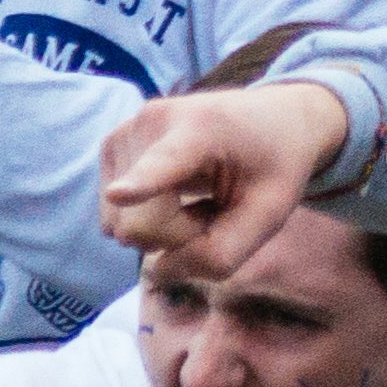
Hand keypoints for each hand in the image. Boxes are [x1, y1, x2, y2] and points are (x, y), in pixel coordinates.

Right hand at [98, 80, 355, 278]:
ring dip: (162, 226)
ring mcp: (125, 132)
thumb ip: (221, 252)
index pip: (164, 163)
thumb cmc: (274, 165)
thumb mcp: (270, 214)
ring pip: (122, 224)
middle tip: (215, 206)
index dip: (138, 183)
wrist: (274, 117)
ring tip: (196, 196)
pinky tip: (174, 192)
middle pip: (139, 225)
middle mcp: (153, 121)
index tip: (118, 194)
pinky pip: (115, 215)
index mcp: (203, 129)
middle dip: (177, 233)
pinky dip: (147, 215)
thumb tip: (158, 269)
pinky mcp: (112, 146)